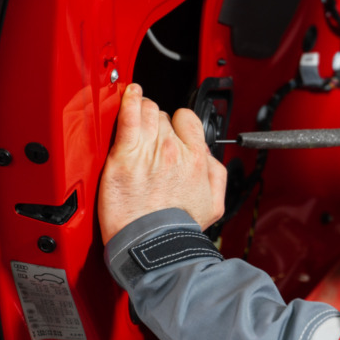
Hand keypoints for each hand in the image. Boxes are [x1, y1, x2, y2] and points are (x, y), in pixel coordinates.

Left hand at [98, 84, 226, 244]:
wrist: (151, 245)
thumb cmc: (178, 229)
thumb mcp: (215, 204)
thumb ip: (216, 173)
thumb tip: (208, 156)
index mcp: (196, 158)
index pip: (188, 120)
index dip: (179, 125)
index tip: (173, 133)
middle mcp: (174, 150)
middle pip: (164, 118)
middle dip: (159, 125)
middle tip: (152, 140)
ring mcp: (148, 151)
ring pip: (148, 113)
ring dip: (144, 114)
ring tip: (138, 121)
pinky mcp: (124, 156)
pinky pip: (128, 117)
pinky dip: (129, 102)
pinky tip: (129, 95)